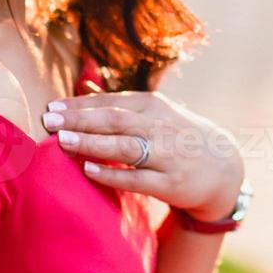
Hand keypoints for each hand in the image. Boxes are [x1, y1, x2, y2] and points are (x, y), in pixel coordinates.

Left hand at [41, 89, 245, 222]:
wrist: (222, 168)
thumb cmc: (177, 136)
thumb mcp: (155, 113)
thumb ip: (120, 105)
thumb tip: (83, 88)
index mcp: (152, 106)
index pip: (110, 102)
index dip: (80, 104)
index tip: (51, 107)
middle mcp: (159, 127)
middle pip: (115, 120)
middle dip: (80, 120)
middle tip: (49, 121)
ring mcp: (167, 155)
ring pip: (125, 147)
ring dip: (92, 143)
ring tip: (63, 141)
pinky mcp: (171, 183)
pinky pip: (137, 179)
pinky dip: (112, 174)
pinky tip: (88, 170)